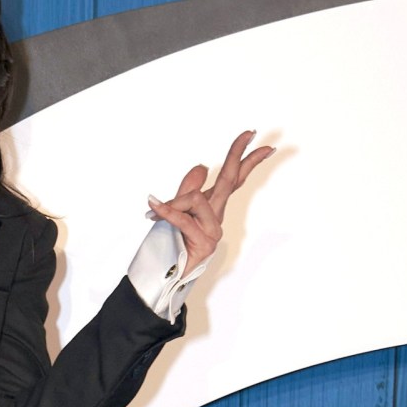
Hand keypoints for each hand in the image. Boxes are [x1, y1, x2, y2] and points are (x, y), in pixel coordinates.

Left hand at [146, 130, 274, 274]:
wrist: (163, 274)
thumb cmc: (170, 244)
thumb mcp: (174, 210)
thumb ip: (187, 189)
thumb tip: (203, 166)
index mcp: (210, 206)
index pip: (231, 178)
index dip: (243, 158)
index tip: (254, 137)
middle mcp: (216, 216)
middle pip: (230, 181)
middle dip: (239, 156)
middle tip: (250, 133)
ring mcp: (213, 230)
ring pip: (196, 200)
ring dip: (173, 204)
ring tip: (156, 213)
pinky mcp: (204, 242)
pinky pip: (183, 219)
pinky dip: (166, 212)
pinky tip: (152, 210)